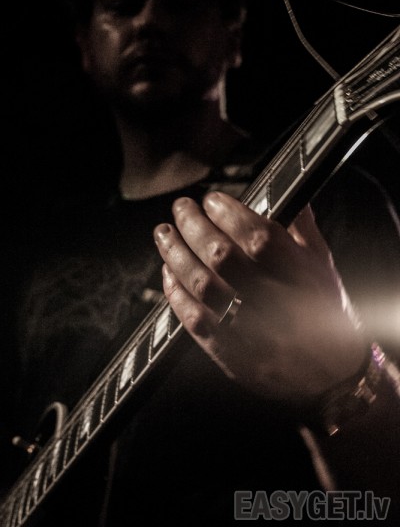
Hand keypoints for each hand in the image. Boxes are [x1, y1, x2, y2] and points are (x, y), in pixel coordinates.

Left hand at [154, 191, 366, 406]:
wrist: (329, 375)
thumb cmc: (326, 312)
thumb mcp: (323, 266)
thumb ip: (302, 229)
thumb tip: (288, 194)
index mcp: (298, 275)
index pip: (257, 236)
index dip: (229, 214)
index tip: (212, 200)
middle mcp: (272, 300)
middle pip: (221, 256)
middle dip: (194, 226)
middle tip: (181, 208)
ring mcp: (248, 328)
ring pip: (201, 284)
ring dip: (176, 255)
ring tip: (164, 234)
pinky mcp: (230, 351)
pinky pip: (194, 319)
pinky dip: (175, 294)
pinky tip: (167, 274)